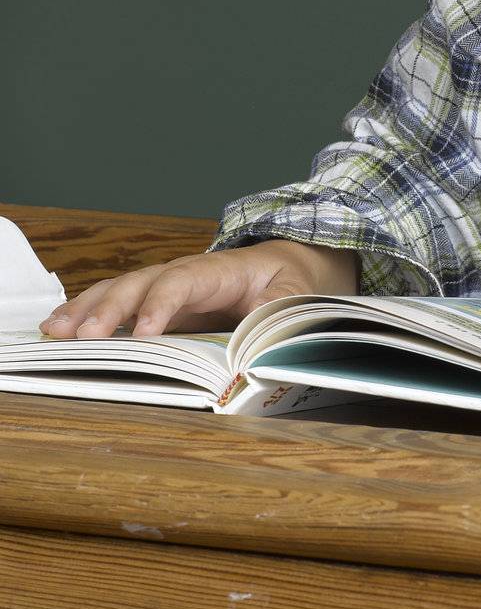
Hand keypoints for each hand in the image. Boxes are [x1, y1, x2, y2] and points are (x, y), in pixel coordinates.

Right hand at [36, 239, 360, 339]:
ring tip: (55, 330)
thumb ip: (277, 314)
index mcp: (220, 271)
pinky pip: (119, 304)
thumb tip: (258, 345)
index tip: (145, 333)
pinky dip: (87, 313)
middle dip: (111, 309)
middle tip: (84, 337)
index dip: (161, 305)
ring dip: (87, 309)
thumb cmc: (292, 279)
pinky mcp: (159, 304)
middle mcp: (185, 274)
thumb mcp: (297, 295)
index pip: (183, 282)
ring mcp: (167, 288)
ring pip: (122, 290)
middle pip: (141, 284)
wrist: (291, 264)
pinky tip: (59, 327)